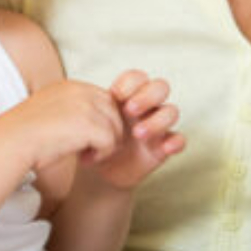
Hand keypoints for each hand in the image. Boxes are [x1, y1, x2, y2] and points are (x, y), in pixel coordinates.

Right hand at [0, 80, 124, 173]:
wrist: (9, 143)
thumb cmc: (25, 136)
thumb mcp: (51, 112)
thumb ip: (74, 111)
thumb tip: (101, 122)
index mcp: (70, 86)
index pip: (103, 100)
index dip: (100, 122)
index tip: (84, 138)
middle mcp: (80, 90)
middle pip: (114, 111)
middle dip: (107, 132)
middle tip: (89, 150)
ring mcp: (86, 106)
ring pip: (116, 127)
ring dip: (105, 145)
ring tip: (86, 156)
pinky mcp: (89, 124)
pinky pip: (111, 141)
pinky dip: (102, 154)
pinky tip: (84, 160)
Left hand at [89, 70, 183, 188]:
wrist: (98, 172)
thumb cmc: (92, 141)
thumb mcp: (85, 123)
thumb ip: (83, 110)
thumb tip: (71, 99)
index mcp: (128, 97)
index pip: (138, 78)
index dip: (131, 82)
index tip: (115, 94)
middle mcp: (146, 108)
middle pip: (160, 87)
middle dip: (147, 96)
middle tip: (129, 110)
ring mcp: (157, 127)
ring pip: (171, 111)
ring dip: (157, 120)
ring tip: (138, 134)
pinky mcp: (163, 147)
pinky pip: (179, 140)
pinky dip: (176, 142)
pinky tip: (165, 147)